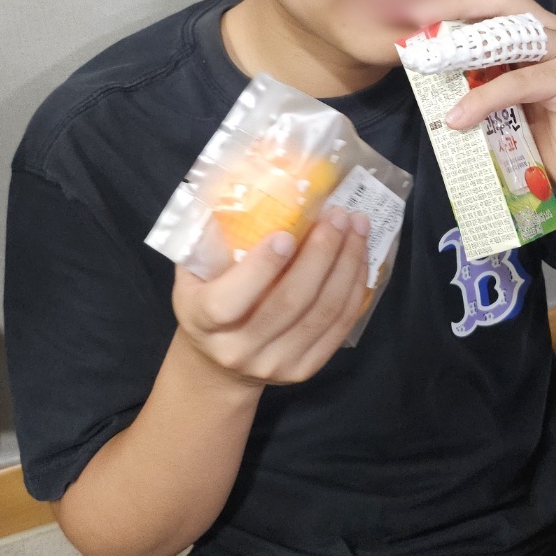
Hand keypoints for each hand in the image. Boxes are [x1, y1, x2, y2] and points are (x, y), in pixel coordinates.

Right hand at [173, 207, 371, 385]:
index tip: (286, 234)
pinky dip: (355, 289)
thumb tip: (244, 185)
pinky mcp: (304, 371)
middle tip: (338, 216)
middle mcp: (238, 350)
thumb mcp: (194, 273)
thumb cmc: (206, 301)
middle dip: (321, 254)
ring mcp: (275, 365)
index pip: (230, 301)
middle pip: (290, 303)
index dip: (261, 269)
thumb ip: (211, 240)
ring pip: (322, 314)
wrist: (219, 364)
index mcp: (203, 321)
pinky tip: (361, 258)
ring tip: (357, 228)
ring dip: (346, 265)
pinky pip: (338, 328)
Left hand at [407, 0, 555, 201]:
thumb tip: (428, 67)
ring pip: (506, 40)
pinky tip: (459, 118)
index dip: (451, 0)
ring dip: (462, 52)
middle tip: (414, 21)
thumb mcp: (499, 102)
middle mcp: (553, 31)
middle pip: (498, 5)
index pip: (489, 1)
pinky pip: (517, 82)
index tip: (411, 11)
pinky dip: (484, 99)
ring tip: (428, 66)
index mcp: (534, 31)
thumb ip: (476, 78)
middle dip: (452, 11)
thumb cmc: (544, 139)